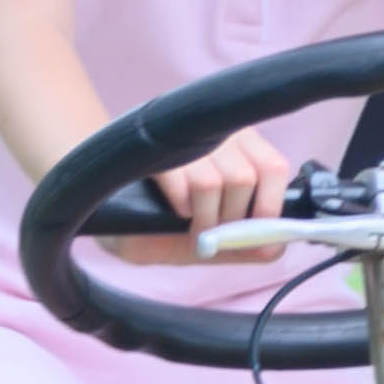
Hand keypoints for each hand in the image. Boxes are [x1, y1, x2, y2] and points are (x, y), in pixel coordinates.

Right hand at [146, 126, 291, 256]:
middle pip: (242, 179)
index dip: (270, 204)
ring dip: (204, 219)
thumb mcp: (209, 232)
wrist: (110, 199)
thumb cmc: (166, 217)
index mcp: (242, 145)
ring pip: (211, 183)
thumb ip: (244, 242)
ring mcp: (184, 139)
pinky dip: (181, 205)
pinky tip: (176, 211)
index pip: (273, 167)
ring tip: (193, 229)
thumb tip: (273, 249)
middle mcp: (217, 133)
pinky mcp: (152, 149)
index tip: (258, 232)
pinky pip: (178, 180)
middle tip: (214, 237)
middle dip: (229, 221)